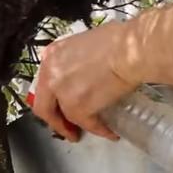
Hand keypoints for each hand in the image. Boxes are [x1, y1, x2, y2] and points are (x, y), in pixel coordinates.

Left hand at [31, 24, 139, 142]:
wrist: (129, 49)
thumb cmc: (116, 41)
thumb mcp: (83, 44)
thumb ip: (74, 62)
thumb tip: (83, 73)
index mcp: (51, 55)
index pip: (44, 83)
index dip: (52, 98)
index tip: (59, 105)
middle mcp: (50, 73)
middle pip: (43, 105)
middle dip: (54, 120)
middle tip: (66, 127)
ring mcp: (61, 91)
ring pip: (62, 117)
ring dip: (73, 127)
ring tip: (83, 132)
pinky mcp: (77, 106)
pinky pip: (86, 123)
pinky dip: (98, 129)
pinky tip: (107, 131)